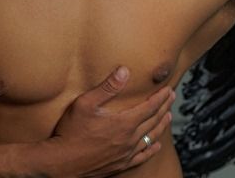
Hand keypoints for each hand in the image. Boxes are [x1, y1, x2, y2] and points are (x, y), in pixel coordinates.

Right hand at [50, 66, 174, 176]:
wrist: (62, 164)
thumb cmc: (71, 131)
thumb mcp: (85, 103)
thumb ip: (107, 87)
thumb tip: (124, 70)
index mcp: (123, 123)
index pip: (149, 107)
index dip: (161, 97)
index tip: (169, 89)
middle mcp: (129, 139)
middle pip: (153, 121)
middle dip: (164, 107)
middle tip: (172, 97)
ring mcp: (126, 154)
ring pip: (150, 137)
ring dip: (161, 125)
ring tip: (169, 116)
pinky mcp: (120, 165)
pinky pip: (142, 156)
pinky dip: (152, 149)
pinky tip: (157, 145)